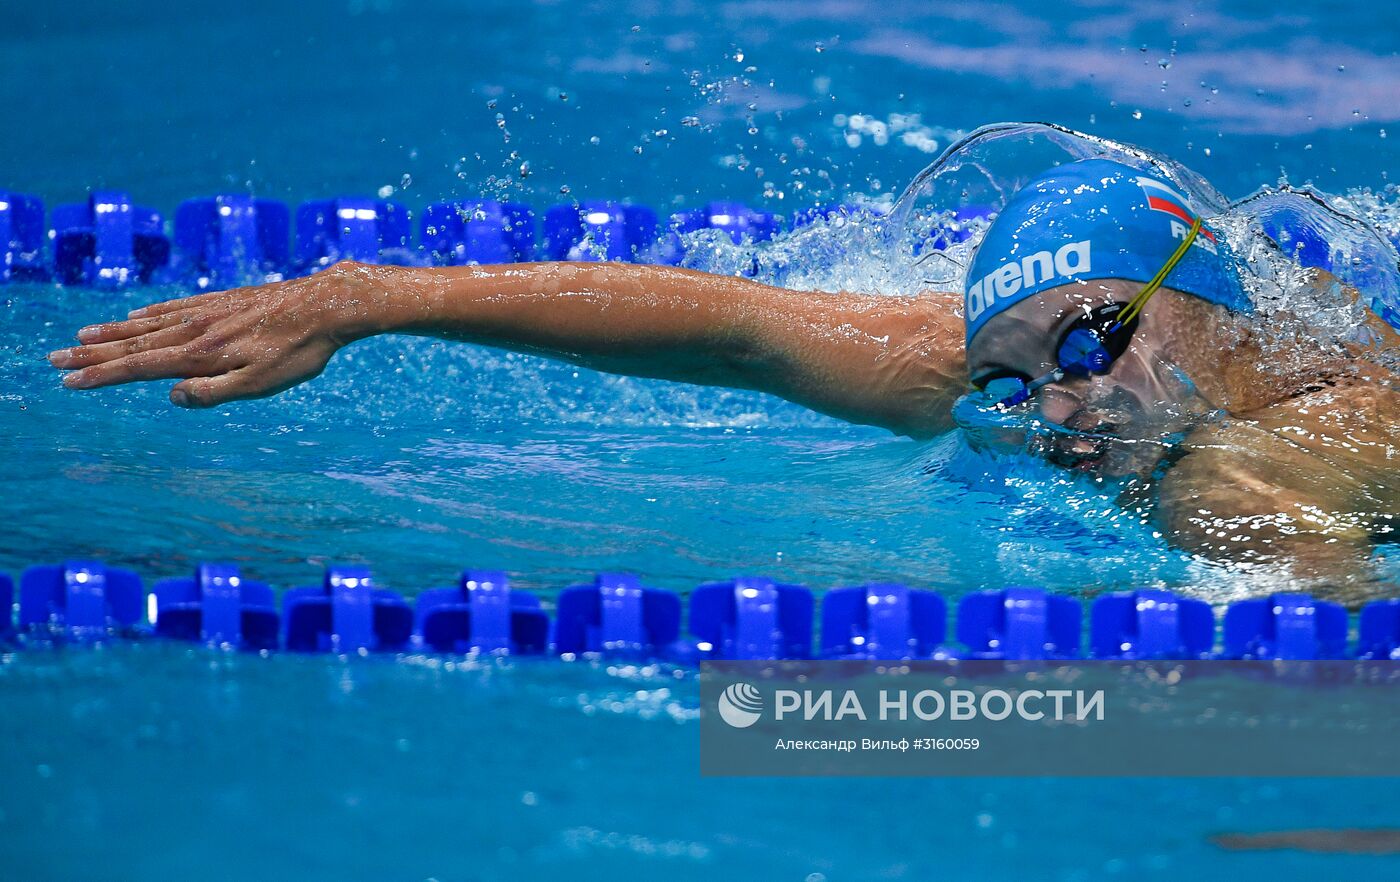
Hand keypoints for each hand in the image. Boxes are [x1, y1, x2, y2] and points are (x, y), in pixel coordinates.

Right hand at [48, 262, 383, 407]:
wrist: (328, 304)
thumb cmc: (298, 352)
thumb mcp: (260, 384)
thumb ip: (213, 393)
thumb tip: (172, 396)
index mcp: (200, 355)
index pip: (139, 367)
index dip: (102, 375)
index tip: (68, 380)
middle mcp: (196, 330)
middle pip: (134, 344)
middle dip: (93, 353)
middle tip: (54, 358)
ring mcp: (209, 312)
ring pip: (149, 324)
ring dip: (113, 332)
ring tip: (82, 336)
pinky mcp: (224, 302)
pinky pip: (175, 308)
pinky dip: (150, 314)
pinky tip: (138, 316)